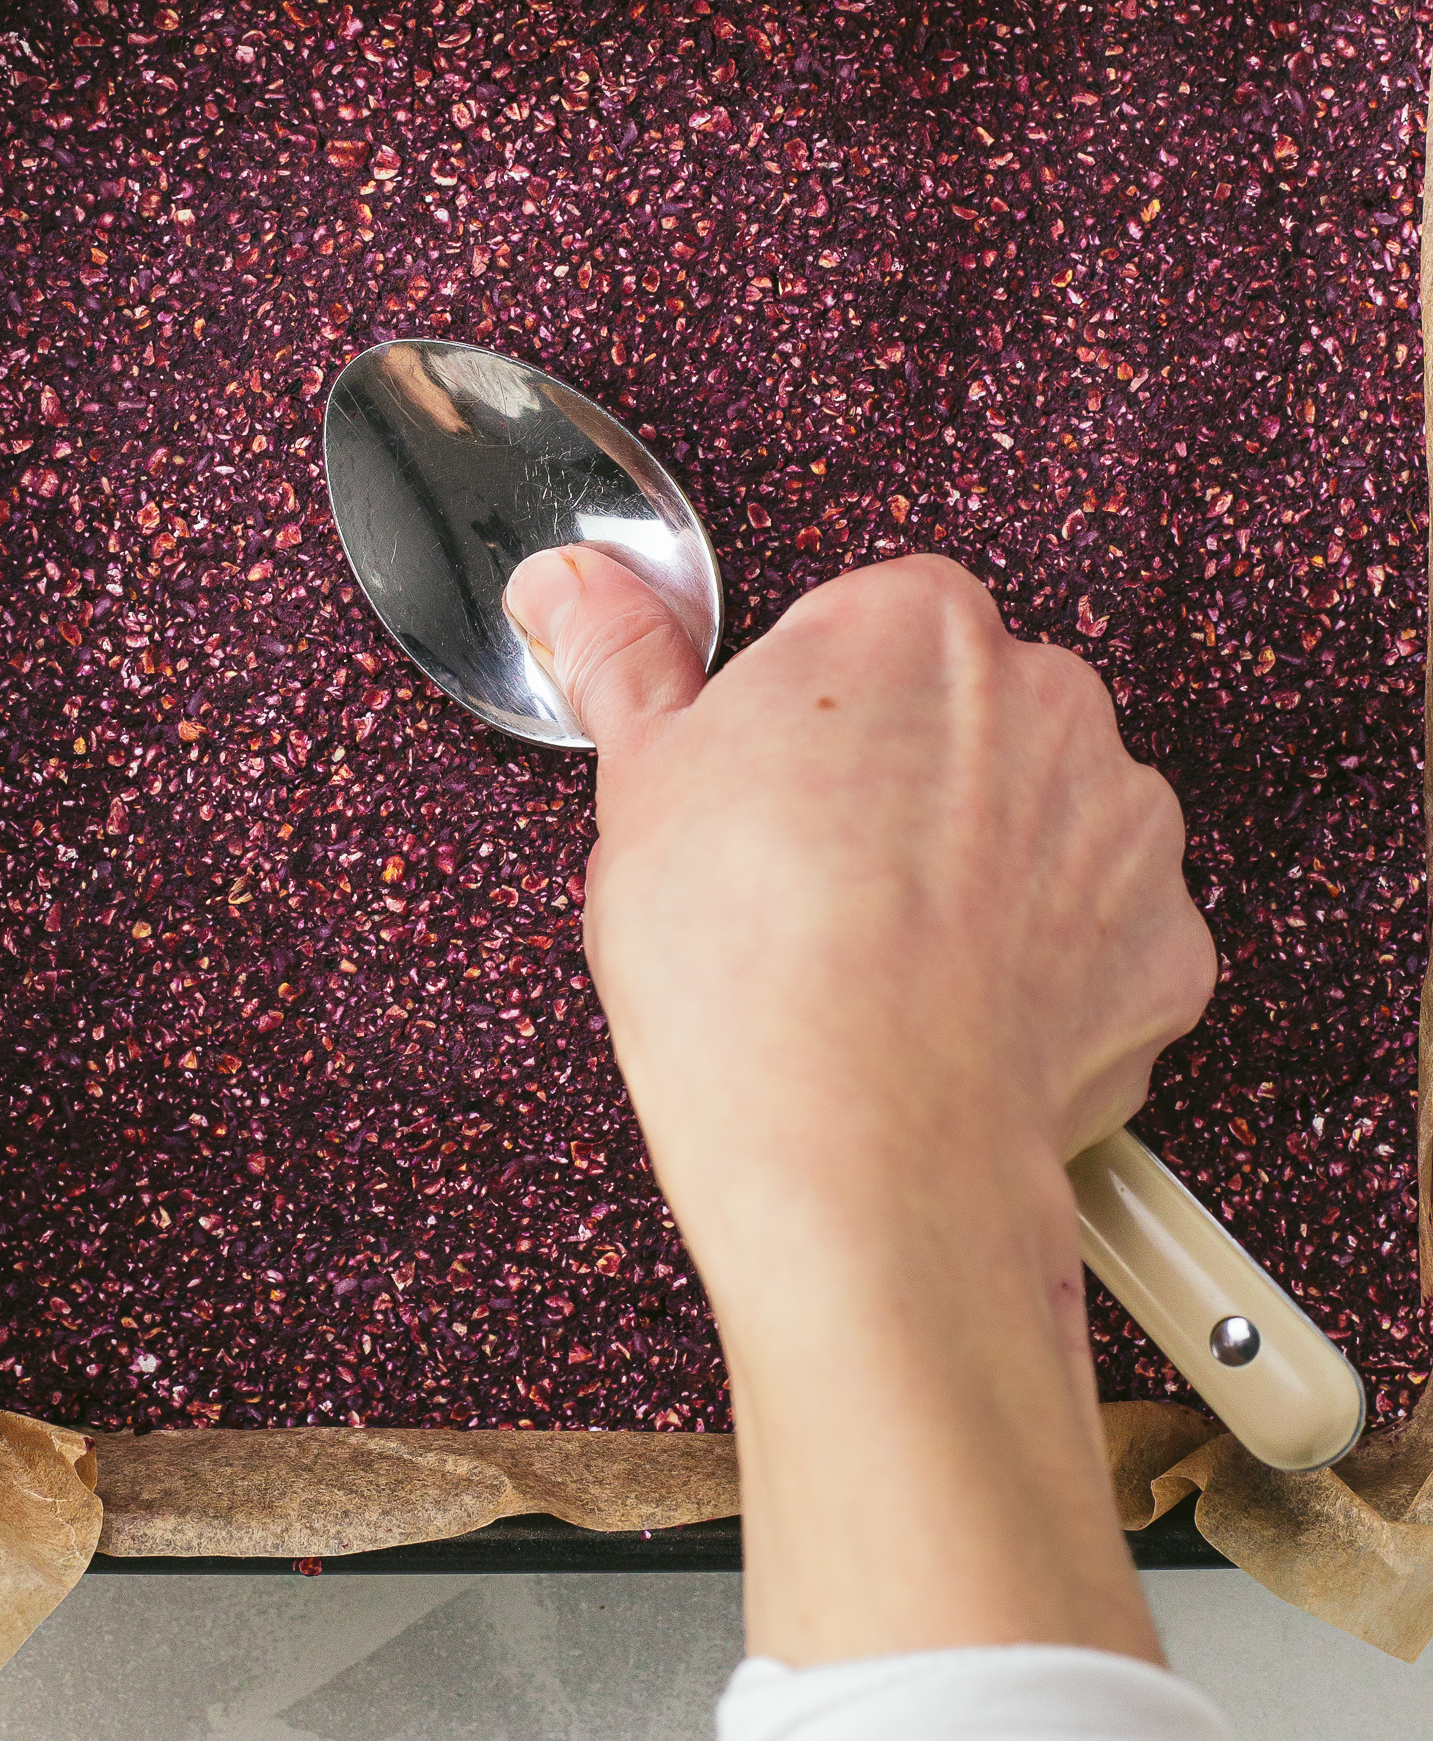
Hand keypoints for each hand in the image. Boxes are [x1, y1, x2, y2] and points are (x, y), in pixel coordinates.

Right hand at [505, 547, 1214, 1667]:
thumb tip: (574, 587)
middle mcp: (1045, 701)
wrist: (862, 1153)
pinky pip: (1096, 936)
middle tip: (800, 879)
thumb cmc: (748, 965)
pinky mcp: (1166, 948)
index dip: (794, 716)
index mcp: (913, 625)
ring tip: (871, 961)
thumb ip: (622, 659)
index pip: (855, 627)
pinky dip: (1039, 971)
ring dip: (976, 868)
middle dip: (895, 779)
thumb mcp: (640, 783)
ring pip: (1034, 820)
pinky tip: (948, 1016)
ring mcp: (1121, 826)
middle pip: (956, 714)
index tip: (756, 788)